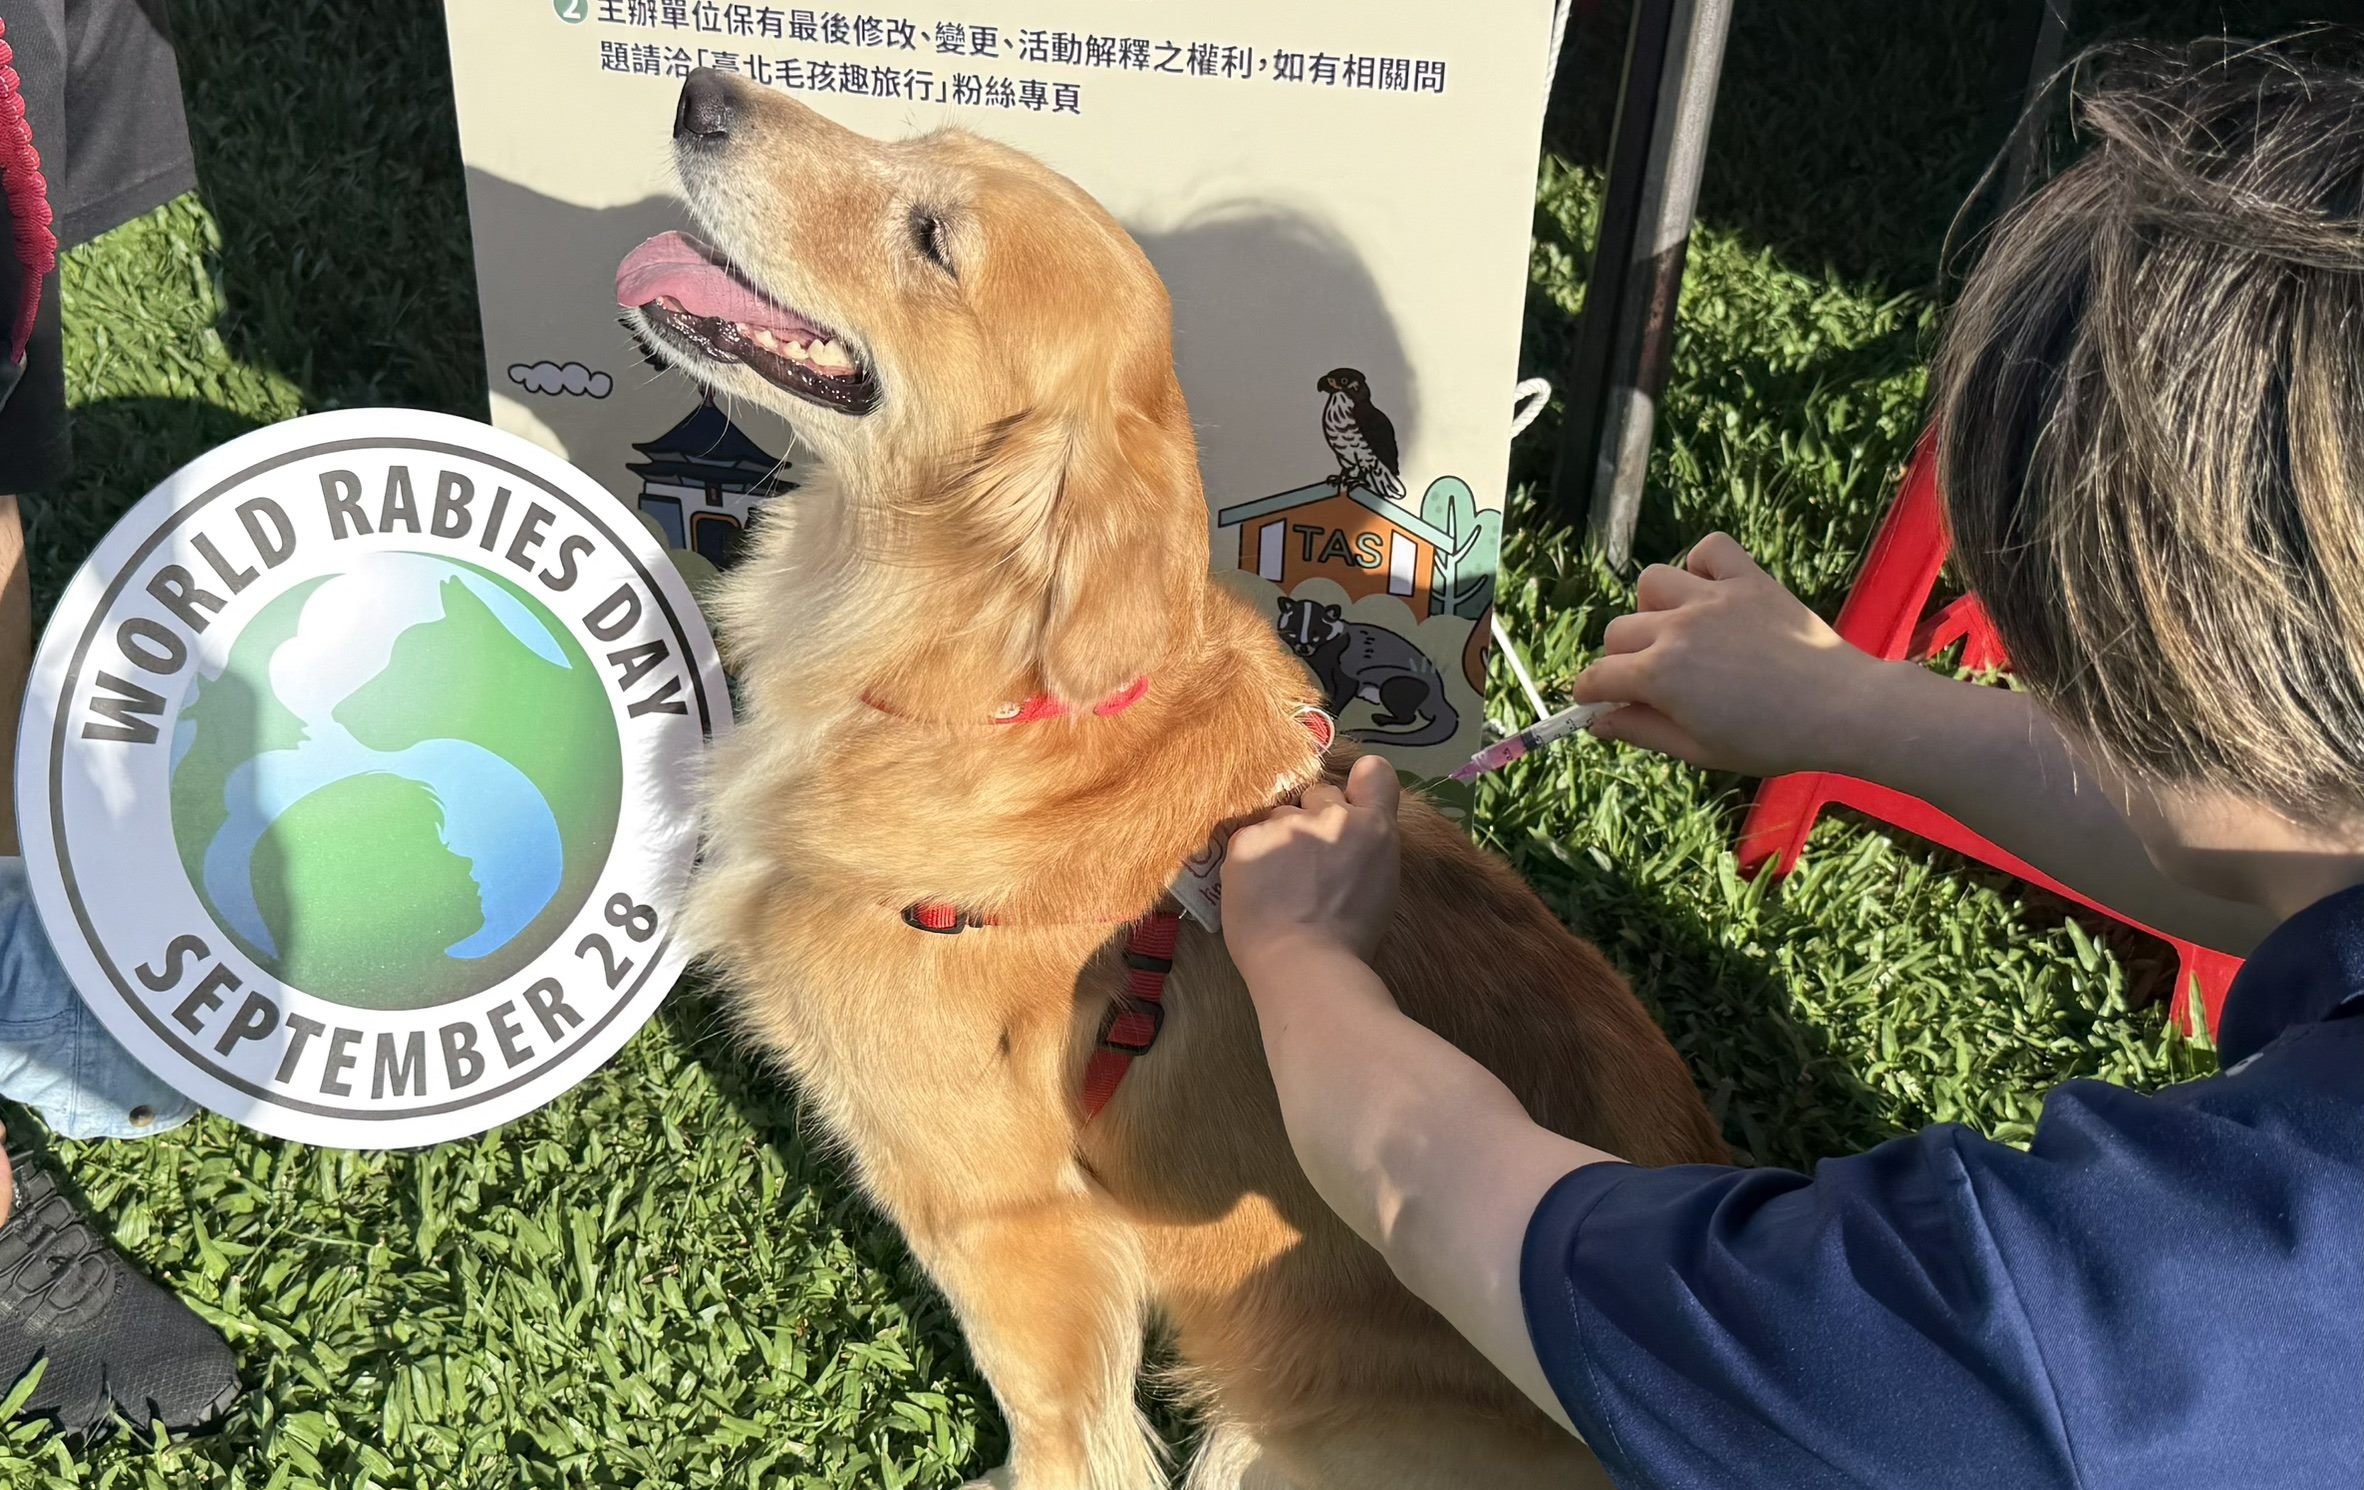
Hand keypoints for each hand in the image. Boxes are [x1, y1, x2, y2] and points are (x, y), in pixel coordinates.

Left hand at [1221, 753, 1402, 980]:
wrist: (1305, 963)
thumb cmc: (1350, 941)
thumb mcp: (1379, 886)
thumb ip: (1364, 850)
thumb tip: (1346, 847)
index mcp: (1374, 828)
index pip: (1375, 771)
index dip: (1361, 784)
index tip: (1349, 803)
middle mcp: (1332, 815)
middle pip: (1318, 794)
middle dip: (1313, 818)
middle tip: (1307, 862)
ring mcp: (1287, 824)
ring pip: (1279, 817)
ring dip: (1279, 839)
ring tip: (1277, 885)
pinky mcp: (1248, 839)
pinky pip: (1248, 838)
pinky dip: (1250, 860)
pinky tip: (1256, 892)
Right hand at [1570, 532, 1898, 777]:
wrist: (1842, 708)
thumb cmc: (1773, 739)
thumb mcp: (1700, 750)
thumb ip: (1642, 732)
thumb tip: (1598, 721)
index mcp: (1660, 675)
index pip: (1597, 676)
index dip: (1591, 693)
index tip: (1601, 702)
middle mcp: (1677, 628)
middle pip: (1618, 631)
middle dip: (1623, 658)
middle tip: (1652, 680)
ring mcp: (1713, 598)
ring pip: (1652, 583)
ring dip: (1654, 608)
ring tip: (1678, 631)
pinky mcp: (1749, 580)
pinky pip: (1709, 550)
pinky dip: (1702, 564)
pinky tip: (1710, 593)